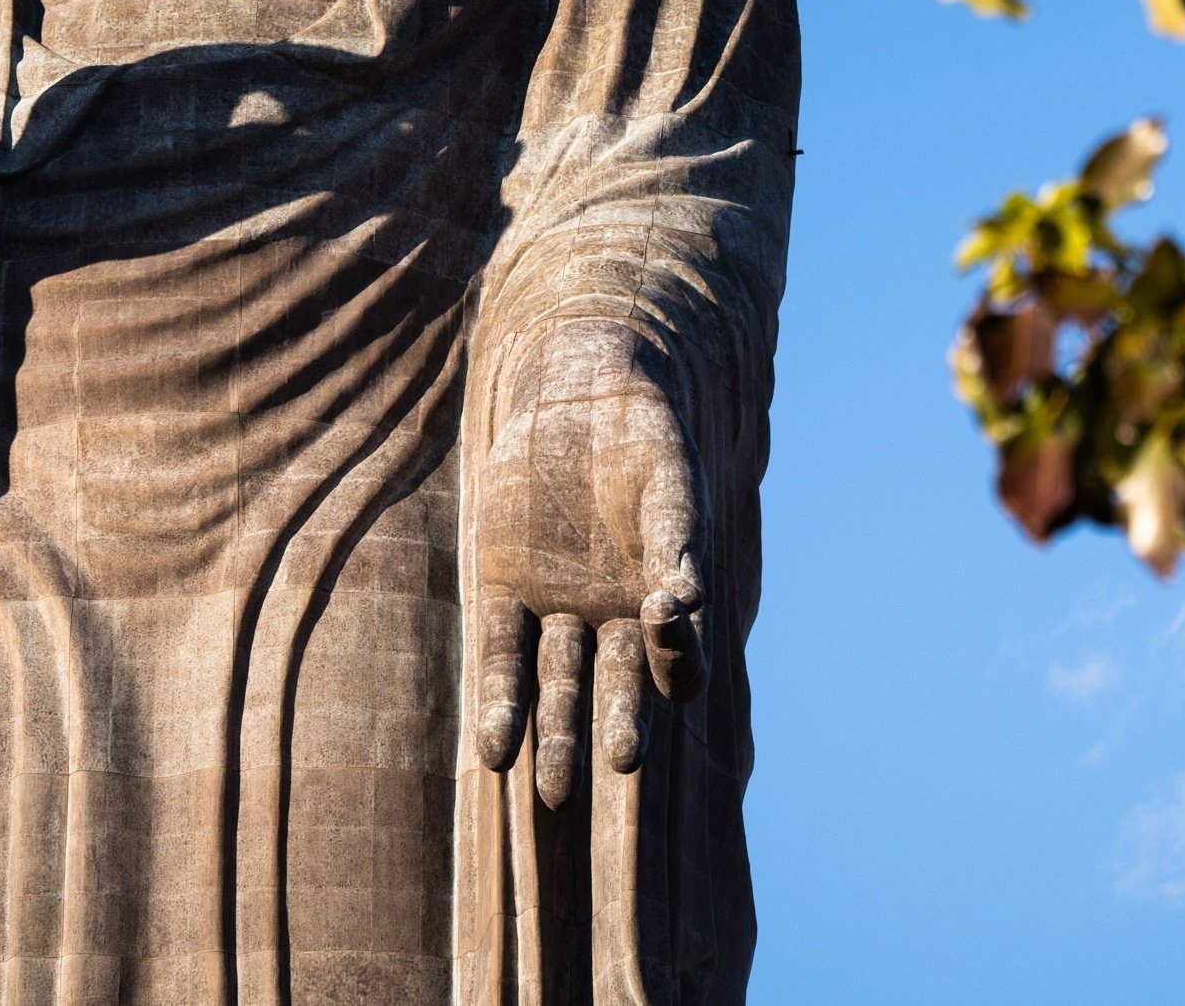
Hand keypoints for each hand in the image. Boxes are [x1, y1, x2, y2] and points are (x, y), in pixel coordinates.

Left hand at [470, 319, 706, 807]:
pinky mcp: (505, 594)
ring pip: (559, 687)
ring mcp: (558, 612)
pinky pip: (501, 658)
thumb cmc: (640, 439)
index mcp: (665, 605)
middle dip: (618, 726)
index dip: (678, 658)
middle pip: (618, 689)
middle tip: (619, 762)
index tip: (667, 620)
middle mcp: (613, 621)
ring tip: (551, 791)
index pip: (680, 664)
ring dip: (556, 736)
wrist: (577, 393)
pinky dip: (501, 703)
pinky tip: (497, 749)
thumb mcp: (666, 481)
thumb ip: (675, 537)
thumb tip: (687, 595)